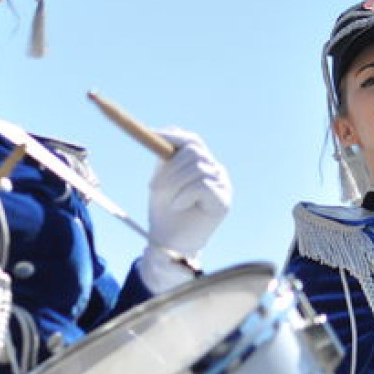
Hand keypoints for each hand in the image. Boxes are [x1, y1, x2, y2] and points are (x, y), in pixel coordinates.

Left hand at [142, 128, 231, 291]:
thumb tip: (157, 131)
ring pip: (196, 167)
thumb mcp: (161, 179)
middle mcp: (217, 171)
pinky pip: (201, 185)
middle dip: (169, 168)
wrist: (167, 242)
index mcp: (202, 164)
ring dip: (174, 184)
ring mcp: (223, 185)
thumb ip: (164, 158)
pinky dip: (183, 195)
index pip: (192, 140)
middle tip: (155, 188)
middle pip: (193, 151)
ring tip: (168, 200)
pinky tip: (178, 206)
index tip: (150, 134)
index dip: (172, 136)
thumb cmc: (163, 211)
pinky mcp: (224, 200)